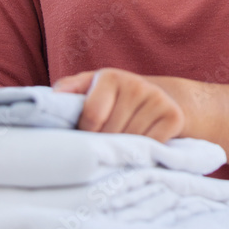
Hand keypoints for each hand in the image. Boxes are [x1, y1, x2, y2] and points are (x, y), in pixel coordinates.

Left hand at [53, 68, 184, 142]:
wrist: (159, 96)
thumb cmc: (115, 98)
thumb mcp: (91, 87)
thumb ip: (71, 89)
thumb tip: (55, 95)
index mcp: (110, 76)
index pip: (92, 116)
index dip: (86, 133)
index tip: (87, 136)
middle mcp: (136, 84)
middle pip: (111, 132)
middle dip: (105, 143)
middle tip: (105, 143)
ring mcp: (157, 99)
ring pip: (131, 142)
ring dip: (123, 150)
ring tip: (121, 144)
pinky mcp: (174, 116)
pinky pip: (151, 146)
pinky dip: (143, 153)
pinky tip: (139, 146)